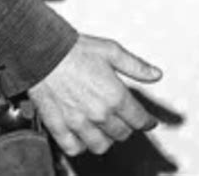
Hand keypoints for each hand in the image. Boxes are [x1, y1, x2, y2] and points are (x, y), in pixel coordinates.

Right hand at [29, 34, 161, 157]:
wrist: (43, 52)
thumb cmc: (75, 49)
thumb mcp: (111, 50)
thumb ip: (136, 66)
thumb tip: (156, 74)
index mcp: (115, 96)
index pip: (139, 119)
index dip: (146, 121)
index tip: (147, 121)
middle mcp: (99, 114)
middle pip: (122, 133)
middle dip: (127, 126)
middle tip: (123, 119)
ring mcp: (79, 123)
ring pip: (102, 145)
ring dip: (106, 138)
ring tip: (104, 129)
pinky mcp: (59, 127)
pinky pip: (75, 148)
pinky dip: (81, 145)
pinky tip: (83, 136)